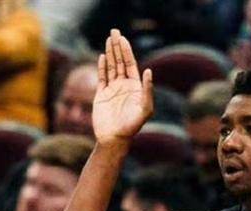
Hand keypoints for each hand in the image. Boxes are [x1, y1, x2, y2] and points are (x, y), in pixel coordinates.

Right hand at [93, 29, 153, 144]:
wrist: (114, 138)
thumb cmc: (132, 126)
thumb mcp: (145, 109)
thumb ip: (148, 90)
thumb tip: (149, 71)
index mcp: (134, 87)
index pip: (130, 64)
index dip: (126, 50)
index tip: (123, 38)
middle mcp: (123, 86)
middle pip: (120, 61)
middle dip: (117, 46)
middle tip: (114, 31)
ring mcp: (112, 90)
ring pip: (111, 67)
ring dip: (110, 53)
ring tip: (108, 39)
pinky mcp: (101, 95)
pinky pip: (102, 78)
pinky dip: (102, 67)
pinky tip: (102, 57)